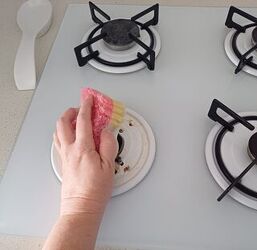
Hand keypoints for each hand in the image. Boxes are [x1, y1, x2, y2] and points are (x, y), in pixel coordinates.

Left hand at [54, 96, 117, 215]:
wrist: (81, 207)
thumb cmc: (95, 190)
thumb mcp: (109, 166)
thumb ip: (109, 145)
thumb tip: (107, 131)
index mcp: (83, 148)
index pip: (82, 120)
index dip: (86, 106)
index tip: (89, 99)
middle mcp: (70, 150)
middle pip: (63, 122)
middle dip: (71, 111)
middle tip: (82, 109)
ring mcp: (64, 156)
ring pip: (58, 131)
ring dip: (65, 121)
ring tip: (76, 119)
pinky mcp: (63, 162)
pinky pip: (59, 141)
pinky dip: (63, 132)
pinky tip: (71, 135)